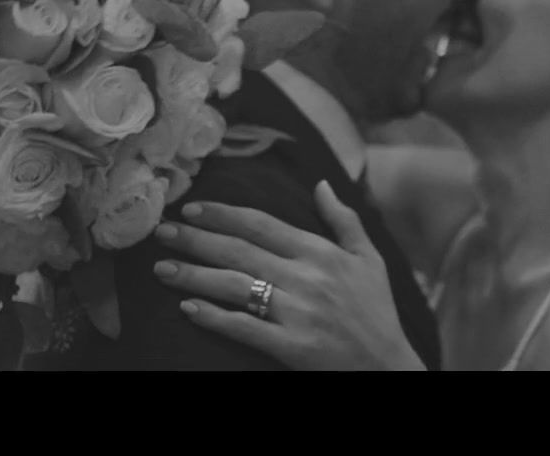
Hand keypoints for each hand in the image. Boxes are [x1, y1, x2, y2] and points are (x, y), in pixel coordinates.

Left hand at [152, 181, 425, 370]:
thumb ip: (344, 220)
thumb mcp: (370, 259)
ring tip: (162, 268)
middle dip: (196, 239)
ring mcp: (298, 313)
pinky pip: (245, 328)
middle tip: (162, 231)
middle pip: (240, 251)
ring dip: (194, 276)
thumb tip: (321, 184)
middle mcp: (307, 278)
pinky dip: (215, 317)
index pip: (262, 224)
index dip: (224, 214)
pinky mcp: (292, 346)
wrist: (387, 366)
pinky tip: (188, 309)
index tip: (192, 208)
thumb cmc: (376, 312)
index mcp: (322, 253)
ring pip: (235, 286)